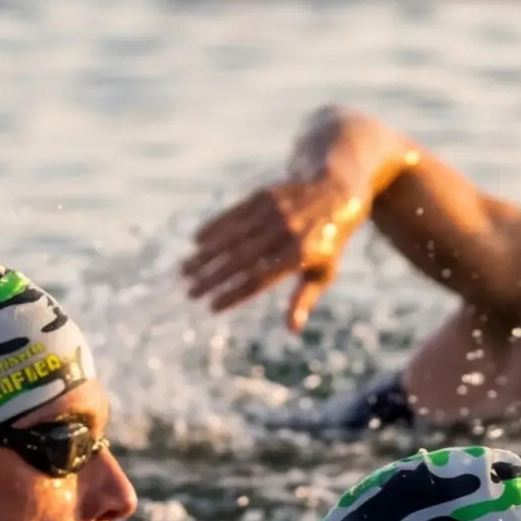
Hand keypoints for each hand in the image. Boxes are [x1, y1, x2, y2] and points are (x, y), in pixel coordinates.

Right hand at [183, 171, 370, 330]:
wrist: (335, 190)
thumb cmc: (327, 242)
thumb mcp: (323, 272)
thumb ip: (304, 299)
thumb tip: (292, 330)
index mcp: (301, 255)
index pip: (259, 279)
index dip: (234, 294)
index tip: (212, 307)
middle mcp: (286, 232)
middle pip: (240, 260)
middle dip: (212, 278)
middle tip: (189, 292)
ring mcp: (274, 212)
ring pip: (232, 237)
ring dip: (205, 255)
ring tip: (185, 271)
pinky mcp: (264, 196)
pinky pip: (233, 214)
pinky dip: (213, 227)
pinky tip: (195, 241)